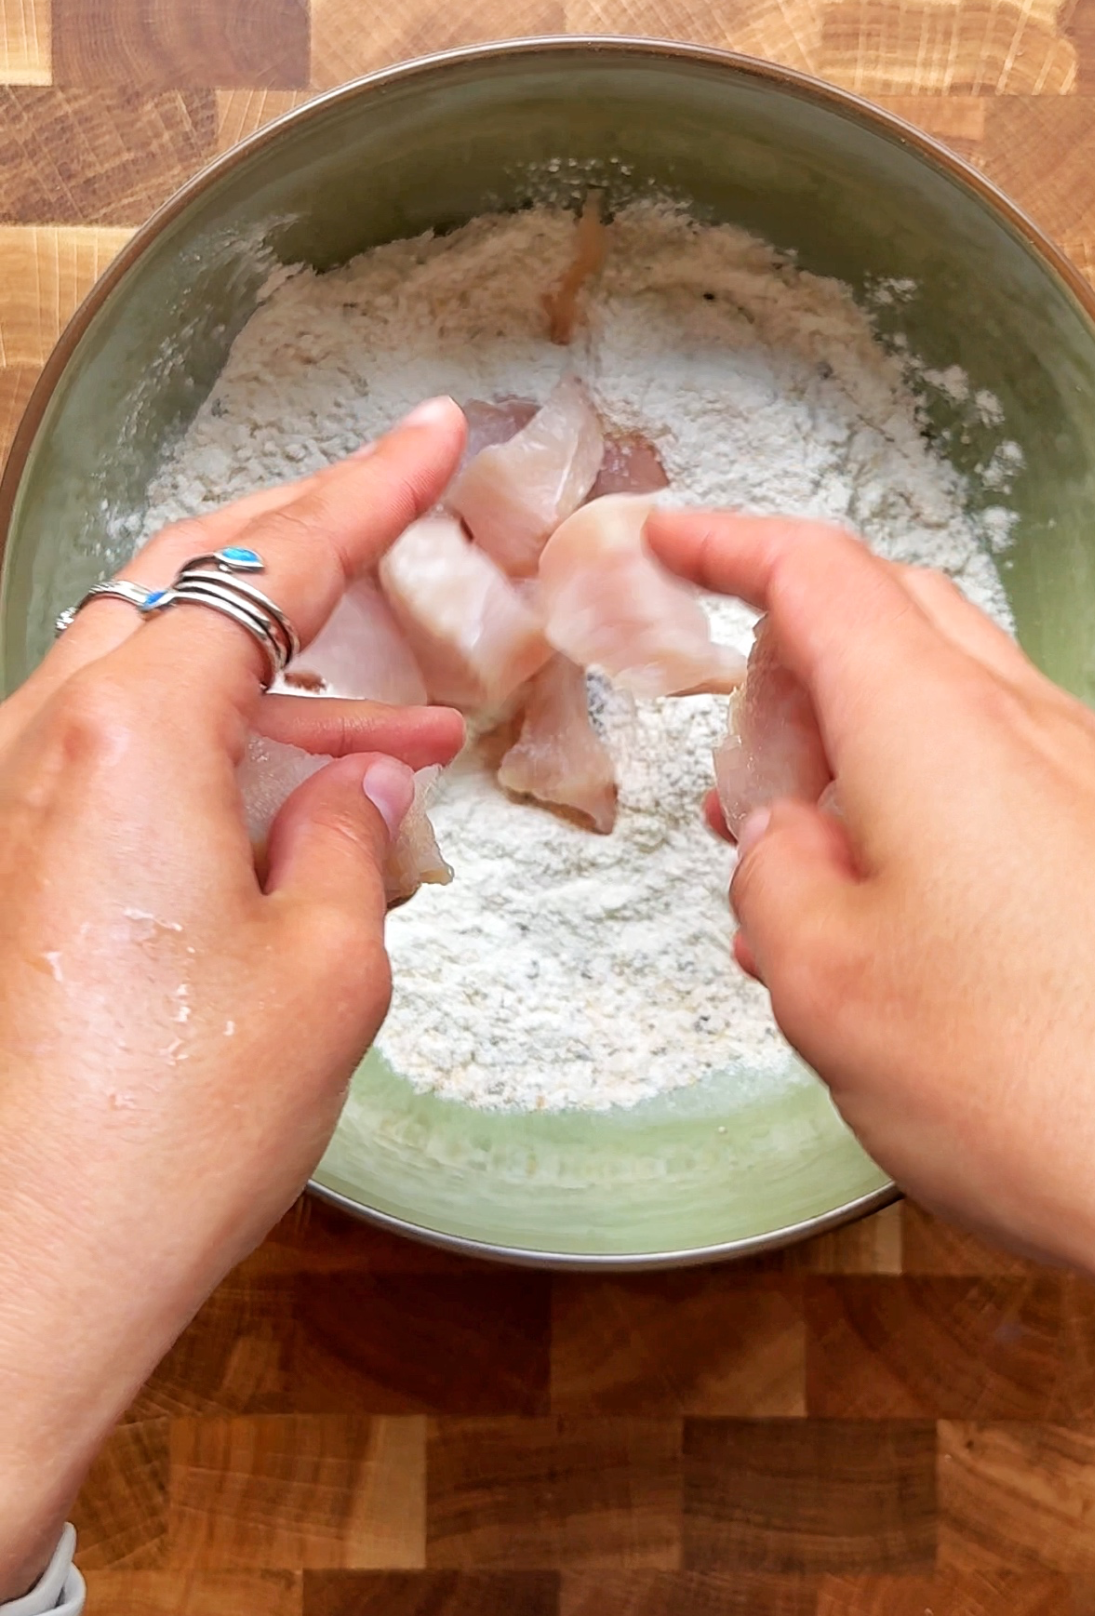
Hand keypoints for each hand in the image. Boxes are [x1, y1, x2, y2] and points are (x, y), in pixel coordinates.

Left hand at [0, 398, 465, 1595]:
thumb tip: (359, 778)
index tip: (434, 436)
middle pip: (185, 574)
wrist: (17, 1275)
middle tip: (401, 513)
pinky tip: (305, 796)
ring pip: (151, 659)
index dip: (370, 491)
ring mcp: (12, 796)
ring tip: (403, 711)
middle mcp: (46, 737)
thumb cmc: (163, 1133)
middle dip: (303, 537)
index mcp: (130, 732)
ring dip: (277, 665)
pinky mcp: (11, 859)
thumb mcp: (325, 971)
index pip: (270, 562)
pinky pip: (121, 746)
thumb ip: (350, 836)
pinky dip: (219, 740)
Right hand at [649, 509, 1094, 1351]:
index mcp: (932, 720)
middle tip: (738, 754)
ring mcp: (1094, 780)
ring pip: (953, 698)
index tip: (672, 538)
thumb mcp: (822, 978)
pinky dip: (928, 800)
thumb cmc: (1031, 1077)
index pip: (815, 572)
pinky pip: (1007, 775)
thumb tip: (789, 841)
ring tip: (803, 858)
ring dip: (861, 742)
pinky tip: (894, 913)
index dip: (727, 543)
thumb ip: (773, 873)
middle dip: (795, 659)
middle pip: (893, 616)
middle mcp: (1027, 723)